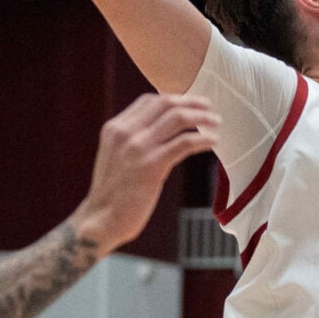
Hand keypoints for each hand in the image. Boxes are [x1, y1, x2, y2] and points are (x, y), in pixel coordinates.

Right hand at [71, 94, 219, 254]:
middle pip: (166, 103)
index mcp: (115, 128)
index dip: (175, 99)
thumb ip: (134, 141)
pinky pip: (185, 143)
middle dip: (192, 102)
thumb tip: (162, 133)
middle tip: (210, 108)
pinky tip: (213, 142)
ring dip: (202, 118)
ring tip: (217, 123)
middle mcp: (125, 132)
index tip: (193, 104)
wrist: (101, 219)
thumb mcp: (117, 157)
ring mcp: (138, 147)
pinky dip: (203, 140)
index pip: (149, 100)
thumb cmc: (114, 193)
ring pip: (178, 118)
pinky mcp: (152, 165)